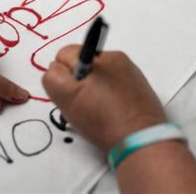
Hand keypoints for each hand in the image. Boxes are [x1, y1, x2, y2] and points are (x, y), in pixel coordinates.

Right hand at [42, 45, 165, 151]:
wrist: (141, 140)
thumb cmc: (102, 120)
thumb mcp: (67, 98)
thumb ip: (54, 77)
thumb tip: (56, 67)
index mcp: (97, 57)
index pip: (64, 55)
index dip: (62, 76)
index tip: (71, 95)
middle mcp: (115, 57)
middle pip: (82, 63)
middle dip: (78, 80)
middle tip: (84, 104)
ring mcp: (129, 71)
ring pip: (99, 74)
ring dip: (94, 87)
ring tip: (100, 110)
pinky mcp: (139, 85)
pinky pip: (115, 83)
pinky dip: (110, 93)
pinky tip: (113, 110)